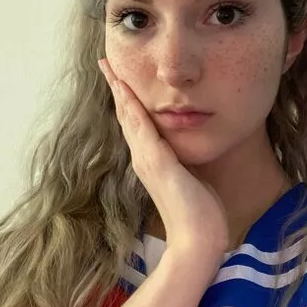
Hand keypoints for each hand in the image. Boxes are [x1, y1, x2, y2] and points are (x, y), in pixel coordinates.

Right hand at [98, 58, 228, 258]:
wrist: (198, 242)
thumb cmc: (200, 216)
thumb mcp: (193, 179)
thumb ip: (186, 164)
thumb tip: (190, 152)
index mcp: (153, 161)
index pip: (137, 123)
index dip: (127, 99)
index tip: (120, 77)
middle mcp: (144, 159)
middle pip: (126, 115)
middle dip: (117, 87)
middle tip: (105, 63)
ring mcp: (147, 161)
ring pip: (129, 117)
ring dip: (119, 91)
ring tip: (109, 69)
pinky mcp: (157, 164)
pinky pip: (142, 129)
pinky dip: (132, 108)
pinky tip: (126, 91)